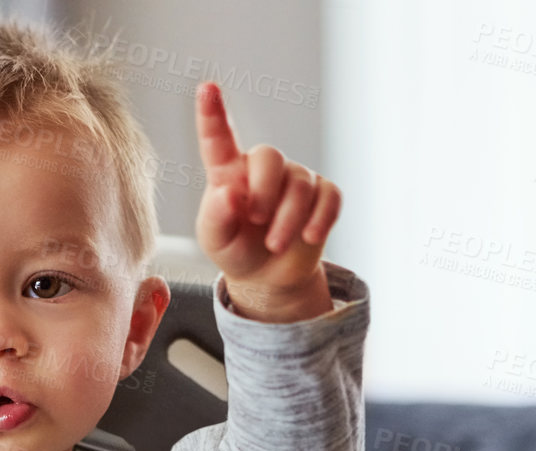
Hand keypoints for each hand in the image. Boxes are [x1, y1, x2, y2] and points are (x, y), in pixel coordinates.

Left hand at [194, 81, 340, 321]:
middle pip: (269, 156)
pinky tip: (309, 237)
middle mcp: (262, 167)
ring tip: (275, 245)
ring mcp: (295, 177)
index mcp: (228, 172)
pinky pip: (329, 196)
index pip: (218, 139)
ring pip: (300, 184)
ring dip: (288, 220)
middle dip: (265, 192)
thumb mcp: (216, 241)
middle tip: (257, 221)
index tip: (206, 88)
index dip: (212, 114)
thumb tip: (228, 193)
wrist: (268, 275)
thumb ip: (215, 218)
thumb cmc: (235, 250)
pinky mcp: (322, 193)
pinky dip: (320, 219)